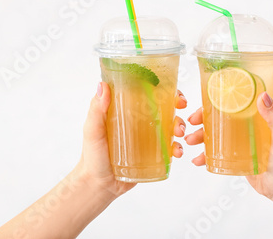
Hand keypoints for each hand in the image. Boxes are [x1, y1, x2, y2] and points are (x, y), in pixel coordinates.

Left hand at [76, 82, 187, 199]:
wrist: (99, 186)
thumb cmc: (92, 156)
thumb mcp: (92, 130)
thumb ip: (96, 110)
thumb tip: (102, 86)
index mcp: (125, 109)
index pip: (145, 91)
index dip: (161, 86)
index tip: (170, 88)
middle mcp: (139, 120)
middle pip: (163, 105)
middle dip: (177, 104)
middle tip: (181, 107)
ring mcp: (148, 136)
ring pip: (170, 125)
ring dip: (180, 125)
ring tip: (179, 133)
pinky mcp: (153, 153)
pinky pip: (170, 146)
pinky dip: (178, 147)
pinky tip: (177, 151)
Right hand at [185, 92, 272, 200]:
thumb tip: (263, 96)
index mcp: (259, 115)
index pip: (234, 101)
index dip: (216, 100)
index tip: (203, 105)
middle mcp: (248, 124)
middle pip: (220, 116)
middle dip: (202, 118)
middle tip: (191, 124)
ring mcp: (240, 139)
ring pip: (215, 133)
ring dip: (200, 135)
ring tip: (189, 142)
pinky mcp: (235, 155)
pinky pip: (216, 151)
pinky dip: (204, 154)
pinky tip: (197, 159)